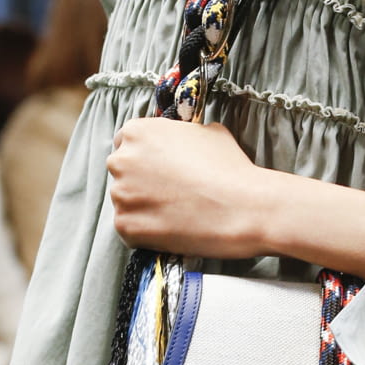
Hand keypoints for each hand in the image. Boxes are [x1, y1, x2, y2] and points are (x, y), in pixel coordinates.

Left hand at [107, 119, 264, 257]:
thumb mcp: (208, 132)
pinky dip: (147, 232)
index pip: (127, 143)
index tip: (160, 170)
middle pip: (123, 172)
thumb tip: (180, 142)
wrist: (244, 208)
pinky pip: (130, 229)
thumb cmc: (230, 168)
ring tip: (176, 213)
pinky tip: (173, 228)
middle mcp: (121, 160)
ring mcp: (121, 195)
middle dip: (141, 182)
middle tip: (170, 193)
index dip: (146, 158)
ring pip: (126, 202)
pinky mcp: (126, 226)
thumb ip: (181, 135)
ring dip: (144, 207)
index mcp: (138, 132)